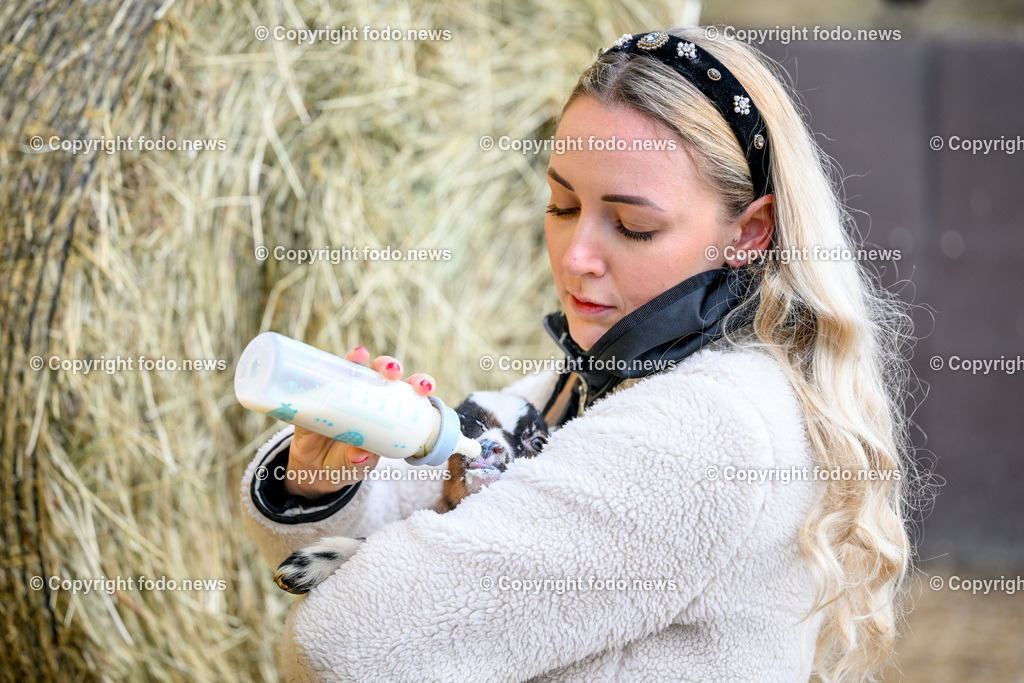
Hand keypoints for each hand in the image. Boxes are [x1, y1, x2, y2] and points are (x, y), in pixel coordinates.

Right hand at [284, 347, 435, 498]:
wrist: (310, 468)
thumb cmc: (343, 465)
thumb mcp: (352, 469)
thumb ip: (357, 464)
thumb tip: (361, 456)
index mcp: (389, 415)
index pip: (410, 395)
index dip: (420, 386)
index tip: (424, 388)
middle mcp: (370, 398)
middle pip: (385, 376)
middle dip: (392, 368)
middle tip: (392, 372)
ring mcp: (345, 393)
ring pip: (358, 369)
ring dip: (361, 360)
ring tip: (361, 356)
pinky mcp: (321, 395)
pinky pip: (325, 377)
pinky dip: (327, 366)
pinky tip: (325, 363)